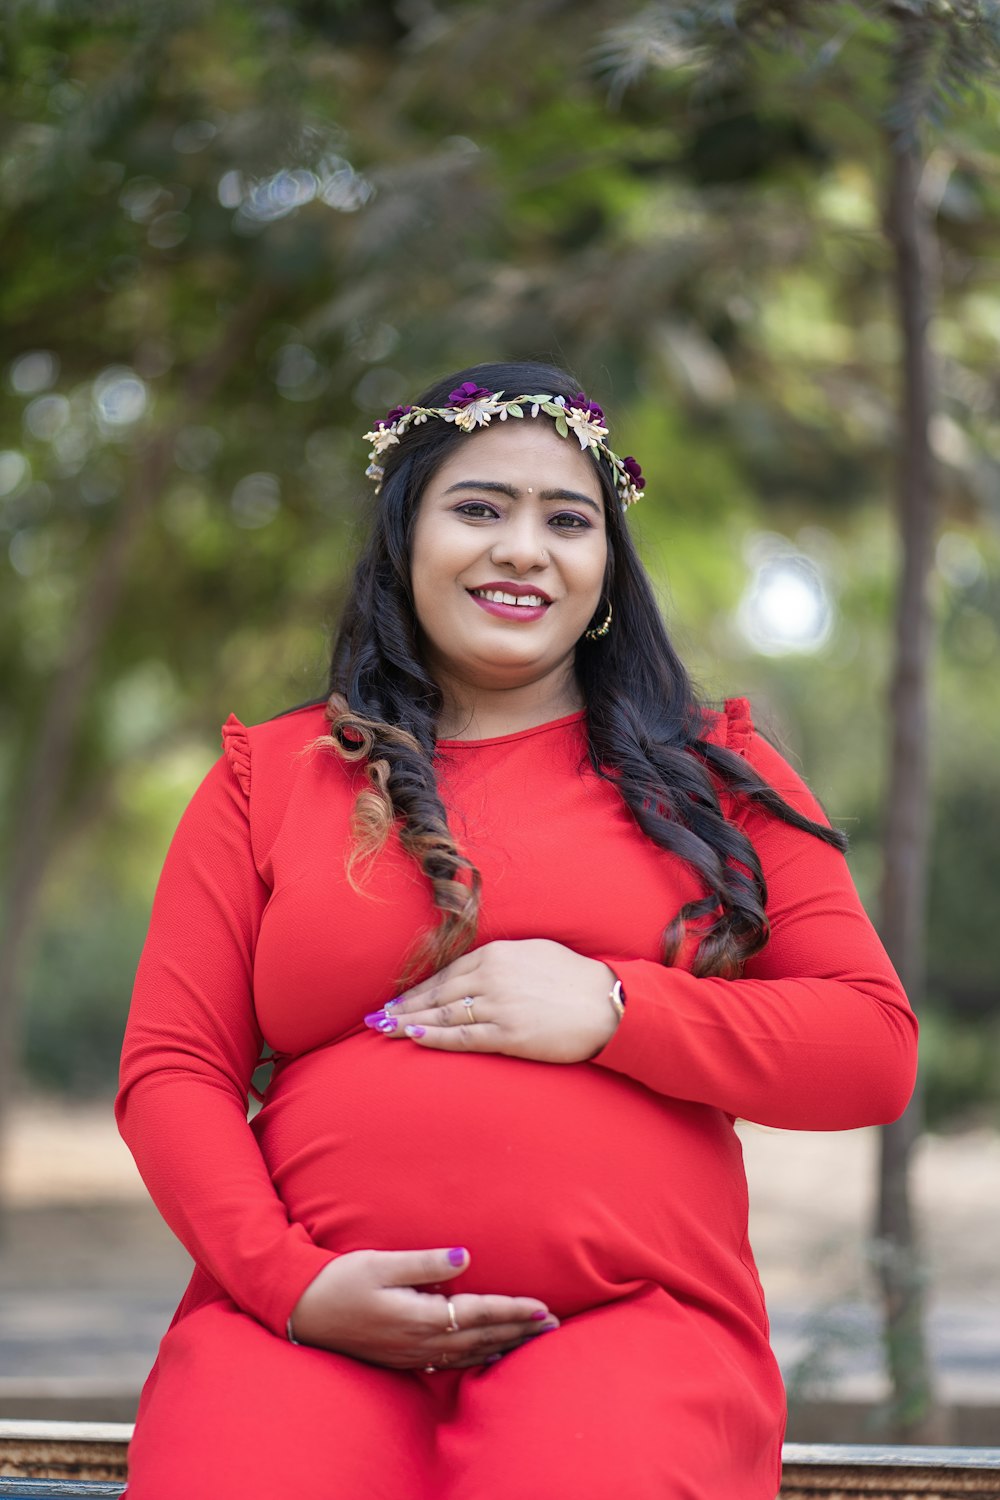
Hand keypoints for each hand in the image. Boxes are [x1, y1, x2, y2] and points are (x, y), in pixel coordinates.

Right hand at [288, 1247, 557, 1367]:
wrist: (303, 1312)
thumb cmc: (340, 1281)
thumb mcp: (379, 1263)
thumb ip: (424, 1263)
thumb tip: (465, 1257)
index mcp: (418, 1316)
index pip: (478, 1314)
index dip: (512, 1311)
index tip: (542, 1307)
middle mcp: (419, 1341)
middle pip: (482, 1339)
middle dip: (519, 1331)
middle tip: (554, 1326)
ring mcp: (411, 1354)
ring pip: (470, 1354)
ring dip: (504, 1346)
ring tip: (533, 1338)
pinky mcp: (403, 1358)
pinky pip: (452, 1362)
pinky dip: (478, 1358)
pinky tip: (490, 1354)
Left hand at [369, 939, 619, 1062]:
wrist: (608, 1004)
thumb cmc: (575, 980)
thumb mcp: (535, 954)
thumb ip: (502, 961)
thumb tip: (475, 972)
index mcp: (498, 953)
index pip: (446, 971)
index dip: (418, 987)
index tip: (397, 998)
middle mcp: (493, 975)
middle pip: (437, 992)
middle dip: (404, 1006)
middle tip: (377, 1017)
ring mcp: (499, 1005)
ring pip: (443, 1013)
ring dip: (409, 1022)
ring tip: (385, 1029)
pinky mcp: (509, 1034)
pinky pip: (462, 1036)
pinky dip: (434, 1036)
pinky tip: (414, 1037)